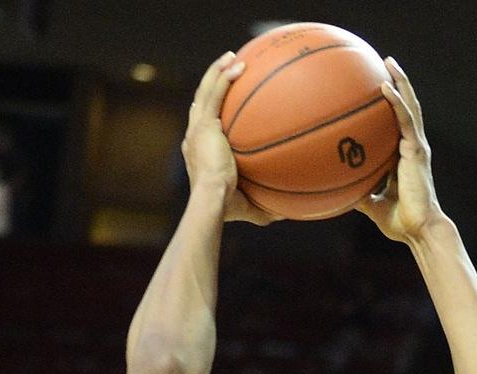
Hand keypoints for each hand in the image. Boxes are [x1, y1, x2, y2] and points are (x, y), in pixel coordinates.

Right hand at [184, 53, 276, 226]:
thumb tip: (282, 214)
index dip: (209, 110)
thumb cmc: (225, 208)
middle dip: (212, 83)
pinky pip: (214, 93)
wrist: (212, 200)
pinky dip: (223, 76)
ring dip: (217, 71)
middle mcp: (194, 136)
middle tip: (227, 70)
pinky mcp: (203, 124)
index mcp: (198, 151)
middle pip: (200, 102)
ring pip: (205, 90)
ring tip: (231, 57)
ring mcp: (197, 128)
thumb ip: (261, 208)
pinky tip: (238, 64)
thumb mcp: (246, 207)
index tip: (223, 101)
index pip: (202, 124)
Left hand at [361, 59, 442, 243]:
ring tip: (389, 62)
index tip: (377, 88)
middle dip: (398, 84)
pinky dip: (396, 102)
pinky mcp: (416, 150)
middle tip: (385, 63)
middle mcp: (412, 147)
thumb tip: (337, 193)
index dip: (392, 105)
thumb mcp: (372, 206)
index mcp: (404, 157)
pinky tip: (385, 87)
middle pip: (406, 108)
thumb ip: (359, 195)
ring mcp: (416, 146)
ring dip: (400, 82)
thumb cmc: (399, 222)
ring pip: (409, 107)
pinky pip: (405, 120)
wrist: (418, 230)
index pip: (398, 124)